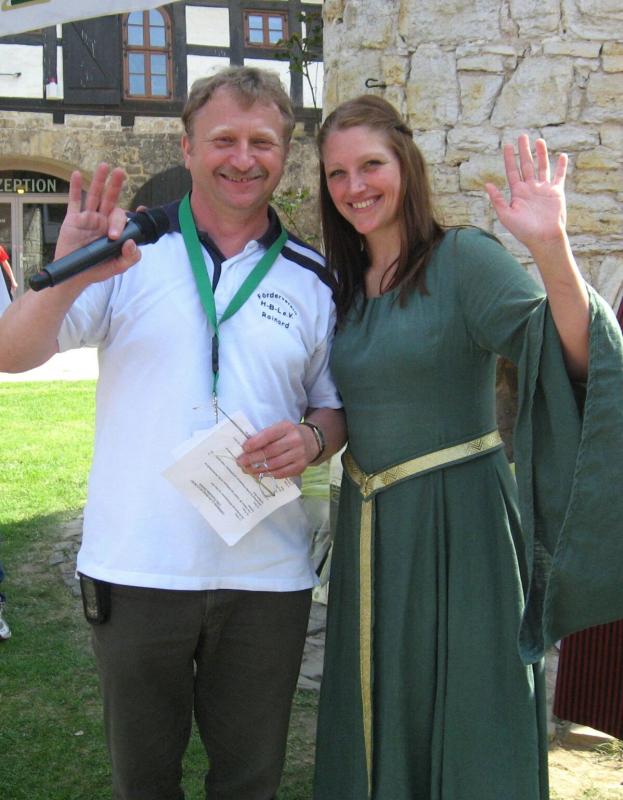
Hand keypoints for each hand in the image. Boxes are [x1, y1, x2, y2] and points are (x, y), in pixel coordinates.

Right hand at [54, 163, 140, 283]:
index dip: (123, 220)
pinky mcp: (73, 219)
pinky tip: (77, 174)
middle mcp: (103, 221)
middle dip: (115, 186)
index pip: (122, 218)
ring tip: (104, 166)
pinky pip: (74, 201)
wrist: (74, 276)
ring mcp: (88, 218)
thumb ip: (130, 258)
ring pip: (94, 196)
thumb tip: (132, 242)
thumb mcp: (118, 267)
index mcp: (115, 230)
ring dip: (98, 181)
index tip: (122, 228)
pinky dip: (75, 188)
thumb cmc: (97, 270)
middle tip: (120, 172)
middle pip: (110, 200)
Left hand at [237, 420, 317, 479]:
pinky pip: (281, 473)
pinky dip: (268, 475)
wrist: (310, 442)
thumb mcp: (279, 429)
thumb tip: (245, 449)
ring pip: (274, 464)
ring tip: (246, 469)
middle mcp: (295, 440)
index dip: (255, 442)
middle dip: (252, 458)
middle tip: (240, 462)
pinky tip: (258, 474)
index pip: (268, 435)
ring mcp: (299, 455)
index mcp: (287, 427)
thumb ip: (264, 436)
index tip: (243, 448)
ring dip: (258, 469)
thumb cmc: (287, 435)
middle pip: (270, 452)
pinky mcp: (300, 467)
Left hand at [485, 135, 567, 249]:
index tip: (507, 145)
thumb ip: (497, 199)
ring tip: (539, 140)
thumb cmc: (523, 231)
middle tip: (522, 136)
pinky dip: (561, 166)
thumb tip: (487, 184)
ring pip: (542, 167)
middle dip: (524, 151)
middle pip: (527, 165)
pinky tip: (562, 156)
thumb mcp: (506, 215)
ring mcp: (543, 189)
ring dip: (541, 154)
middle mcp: (530, 188)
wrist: (543, 238)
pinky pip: (559, 176)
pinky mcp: (556, 193)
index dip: (510, 158)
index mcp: (517, 193)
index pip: (512, 171)